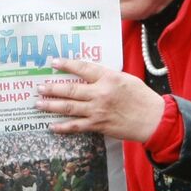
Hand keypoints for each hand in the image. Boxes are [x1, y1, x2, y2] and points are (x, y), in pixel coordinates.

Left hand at [35, 58, 164, 141]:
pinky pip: (76, 126)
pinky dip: (62, 127)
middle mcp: (100, 93)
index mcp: (108, 78)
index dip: (66, 64)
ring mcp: (97, 111)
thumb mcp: (125, 79)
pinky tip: (52, 126)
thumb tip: (90, 75)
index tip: (53, 62)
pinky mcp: (98, 125)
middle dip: (52, 88)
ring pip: (69, 107)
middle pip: (70, 89)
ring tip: (38, 103)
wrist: (153, 119)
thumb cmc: (142, 97)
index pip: (83, 68)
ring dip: (51, 105)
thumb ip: (106, 76)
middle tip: (39, 87)